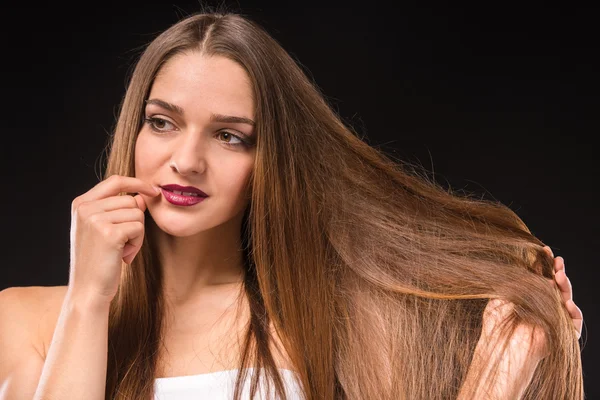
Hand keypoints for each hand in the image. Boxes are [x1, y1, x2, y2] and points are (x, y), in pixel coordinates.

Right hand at [68, 175, 159, 305]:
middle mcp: (85, 208)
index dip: (137, 183)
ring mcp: (95, 219)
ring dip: (137, 234)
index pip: (115, 180)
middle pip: (131, 200)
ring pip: (137, 214)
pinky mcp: (109, 233)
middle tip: (124, 243)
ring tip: (121, 250)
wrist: (88, 290)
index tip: (153, 191)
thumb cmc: (99, 261)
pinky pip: (139, 227)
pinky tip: (124, 256)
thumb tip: (143, 196)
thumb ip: (118, 210)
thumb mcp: (103, 230)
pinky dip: (137, 243)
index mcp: (81, 203)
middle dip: (135, 221)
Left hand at [461, 246, 583, 398]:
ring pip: (566, 298)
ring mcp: (554, 318)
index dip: (544, 263)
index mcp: (529, 296)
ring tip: (559, 276)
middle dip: (558, 271)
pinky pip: (574, 321)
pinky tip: (567, 303)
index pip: (541, 276)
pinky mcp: (564, 333)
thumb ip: (517, 282)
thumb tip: (530, 268)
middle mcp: (543, 305)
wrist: (502, 347)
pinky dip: (573, 311)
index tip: (544, 249)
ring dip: (565, 286)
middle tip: (557, 260)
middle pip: (556, 285)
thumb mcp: (503, 296)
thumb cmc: (497, 323)